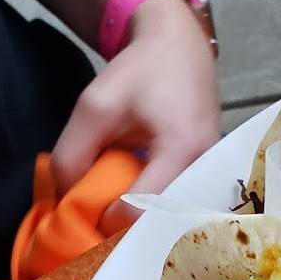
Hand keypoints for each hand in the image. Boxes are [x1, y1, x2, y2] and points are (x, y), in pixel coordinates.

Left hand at [52, 0, 219, 229]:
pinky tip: (132, 201)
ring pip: (170, 221)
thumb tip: (66, 203)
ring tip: (112, 213)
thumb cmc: (140, 72)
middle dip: (123, 231)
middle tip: (95, 227)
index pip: (139, 210)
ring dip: (138, 223)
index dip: (105, 219)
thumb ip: (71, 155)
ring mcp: (214, 177)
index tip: (84, 212)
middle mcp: (206, 170)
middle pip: (159, 224)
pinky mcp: (211, 178)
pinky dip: (152, 211)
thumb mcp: (94, 107)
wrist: (180, 48)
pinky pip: (178, 208)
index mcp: (181, 149)